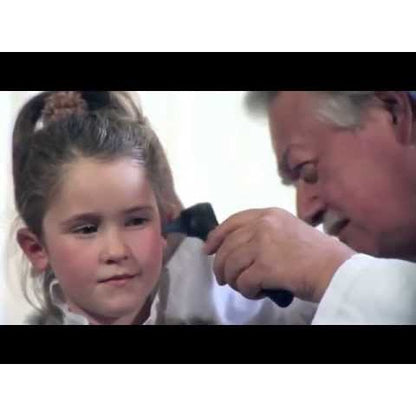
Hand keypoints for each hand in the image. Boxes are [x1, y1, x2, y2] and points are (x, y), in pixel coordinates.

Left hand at [204, 208, 354, 302]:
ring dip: (233, 280)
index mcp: (269, 214)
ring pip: (230, 264)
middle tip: (223, 279)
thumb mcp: (289, 231)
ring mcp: (263, 244)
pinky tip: (258, 293)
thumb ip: (264, 234)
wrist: (337, 270)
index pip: (232, 222)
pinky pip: (243, 282)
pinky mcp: (265, 265)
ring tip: (244, 287)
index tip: (207, 249)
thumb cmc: (318, 255)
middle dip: (220, 266)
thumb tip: (238, 249)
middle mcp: (263, 225)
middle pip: (227, 246)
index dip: (216, 236)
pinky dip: (247, 291)